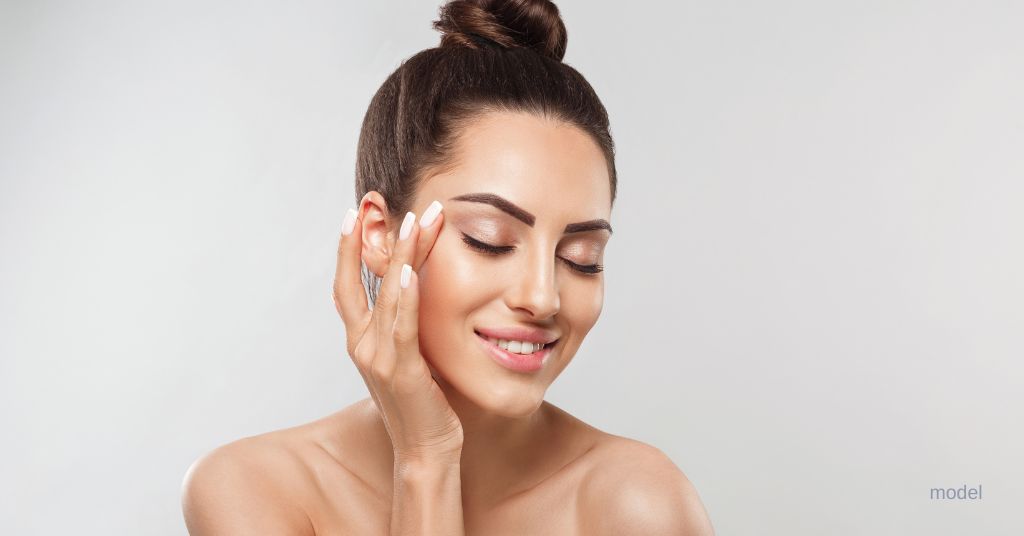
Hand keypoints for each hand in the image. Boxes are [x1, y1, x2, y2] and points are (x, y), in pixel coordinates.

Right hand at [332, 200, 463, 462]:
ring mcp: (378, 358)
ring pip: (387, 295)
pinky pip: (401, 326)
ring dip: (403, 254)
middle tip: (388, 202)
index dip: (346, 249)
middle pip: (364, 280)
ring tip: (417, 220)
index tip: (353, 212)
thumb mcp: (410, 354)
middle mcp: (362, 345)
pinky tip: (410, 271)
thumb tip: (419, 286)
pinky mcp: (401, 371)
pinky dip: (405, 296)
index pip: (347, 285)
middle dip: (374, 238)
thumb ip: (406, 323)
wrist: (426, 450)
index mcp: (361, 340)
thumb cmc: (424, 402)